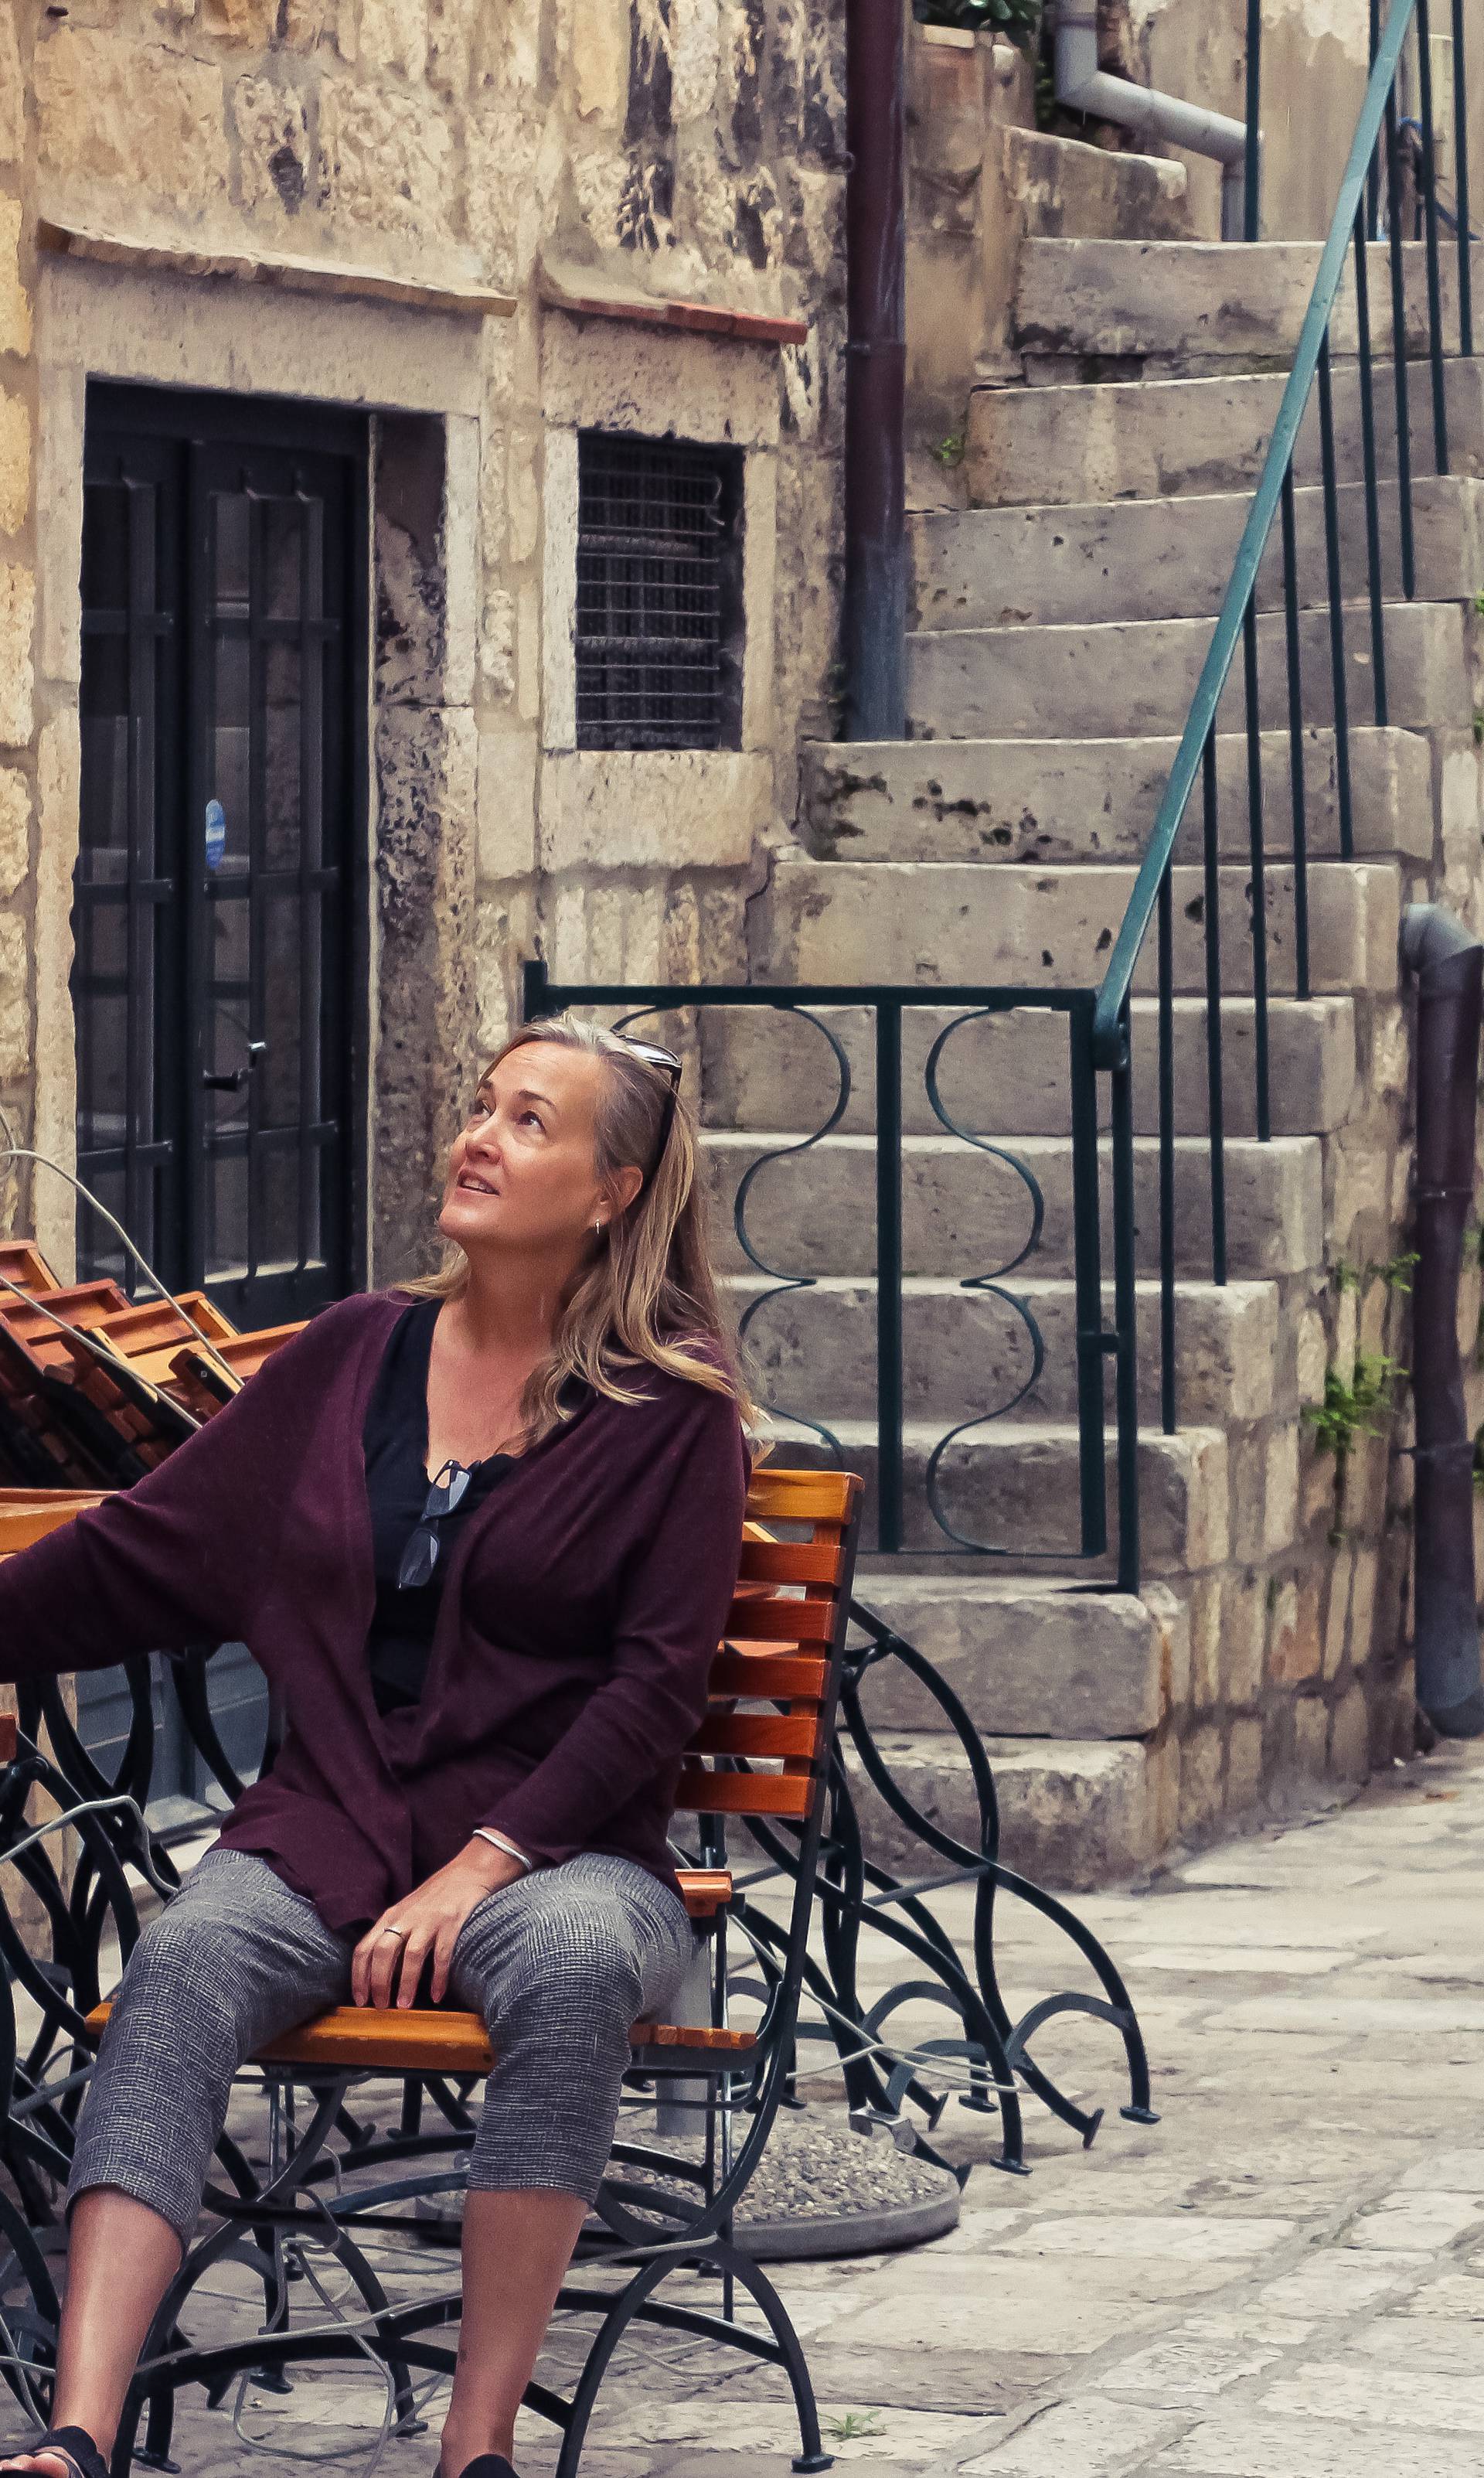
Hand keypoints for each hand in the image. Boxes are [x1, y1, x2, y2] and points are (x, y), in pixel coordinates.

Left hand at [352, 1838, 525, 2009]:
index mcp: (390, 1917)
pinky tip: (436, 1995)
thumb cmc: (434, 1898)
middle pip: (383, 1952)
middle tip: (380, 2007)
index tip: (360, 2000)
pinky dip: (438, 1977)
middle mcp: (405, 1918)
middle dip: (379, 1983)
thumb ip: (392, 1935)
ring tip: (404, 2006)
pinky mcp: (451, 1923)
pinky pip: (442, 1954)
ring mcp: (428, 1920)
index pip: (365, 1949)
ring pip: (411, 1955)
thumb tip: (381, 1974)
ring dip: (406, 1983)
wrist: (467, 1873)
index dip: (359, 1976)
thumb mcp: (406, 1913)